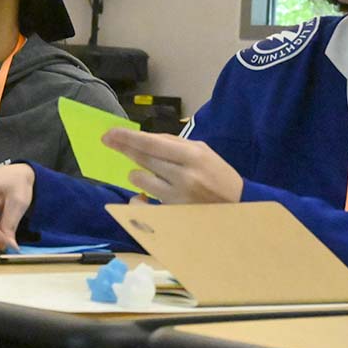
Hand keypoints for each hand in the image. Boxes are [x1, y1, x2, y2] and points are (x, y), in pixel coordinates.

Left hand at [101, 128, 242, 203]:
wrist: (240, 207)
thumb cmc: (218, 175)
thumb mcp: (202, 152)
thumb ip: (174, 144)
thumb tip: (144, 138)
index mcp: (192, 155)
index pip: (152, 143)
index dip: (128, 137)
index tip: (110, 133)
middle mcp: (183, 175)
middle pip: (143, 159)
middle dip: (123, 148)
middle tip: (108, 141)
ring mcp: (177, 197)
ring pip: (141, 181)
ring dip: (136, 175)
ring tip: (142, 173)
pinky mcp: (173, 214)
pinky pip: (144, 205)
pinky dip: (139, 199)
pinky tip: (143, 197)